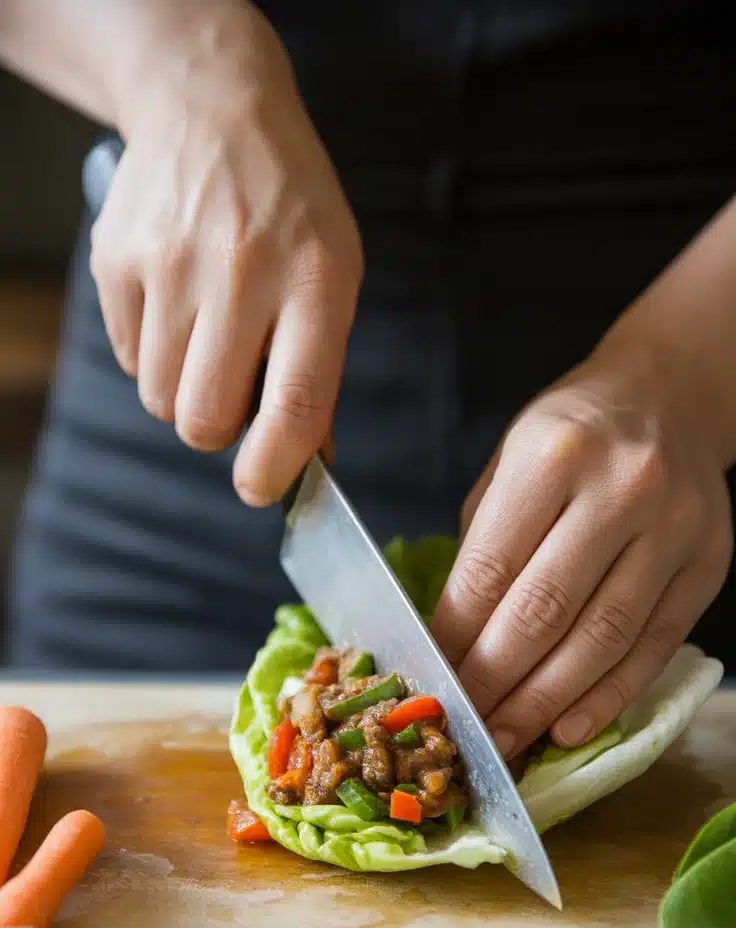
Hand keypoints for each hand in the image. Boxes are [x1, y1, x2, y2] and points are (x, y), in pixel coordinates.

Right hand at [89, 1, 362, 504]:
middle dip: (219, 430)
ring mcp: (170, 263)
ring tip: (210, 336)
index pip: (294, 404)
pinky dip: (155, 353)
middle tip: (236, 391)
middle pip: (205, 419)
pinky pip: (130, 359)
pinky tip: (178, 303)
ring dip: (186, 391)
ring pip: (162, 400)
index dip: (275, 467)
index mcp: (314, 280)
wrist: (212, 110)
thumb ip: (320, 371)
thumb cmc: (289, 209)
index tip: (262, 489)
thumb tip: (309, 464)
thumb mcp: (334, 275)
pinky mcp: (116, 260)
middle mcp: (241, 272)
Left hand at [432, 321, 732, 759]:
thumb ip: (484, 548)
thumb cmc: (571, 437)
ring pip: (602, 638)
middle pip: (545, 612)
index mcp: (552, 455)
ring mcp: (673, 530)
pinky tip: (569, 726)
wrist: (671, 396)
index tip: (432, 681)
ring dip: (546, 702)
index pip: (491, 570)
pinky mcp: (707, 565)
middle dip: (495, 681)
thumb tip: (451, 644)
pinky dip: (608, 696)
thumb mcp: (509, 466)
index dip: (456, 637)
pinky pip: (653, 646)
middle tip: (464, 725)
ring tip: (506, 739)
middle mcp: (621, 489)